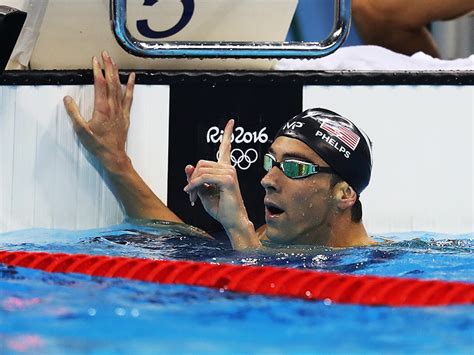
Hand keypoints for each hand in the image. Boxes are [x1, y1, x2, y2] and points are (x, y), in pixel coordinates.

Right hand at [63, 51, 134, 170]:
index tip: (94, 60)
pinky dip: (131, 86)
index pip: (100, 85)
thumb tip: (67, 99)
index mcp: (102, 109)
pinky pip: (129, 97)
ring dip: (117, 73)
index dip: (97, 71)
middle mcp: (113, 107)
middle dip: (108, 66)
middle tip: (105, 54)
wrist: (113, 155)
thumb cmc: (98, 144)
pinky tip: (132, 77)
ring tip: (114, 61)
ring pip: (120, 87)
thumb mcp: (81, 130)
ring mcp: (120, 110)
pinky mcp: (125, 114)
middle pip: (111, 82)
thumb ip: (74, 113)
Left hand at [184, 120, 260, 248]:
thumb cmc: (220, 208)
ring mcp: (230, 173)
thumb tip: (188, 165)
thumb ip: (195, 178)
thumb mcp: (202, 191)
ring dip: (192, 185)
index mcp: (225, 169)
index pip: (226, 148)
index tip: (231, 121)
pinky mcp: (228, 180)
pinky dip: (194, 185)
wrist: (231, 221)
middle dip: (192, 179)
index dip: (227, 133)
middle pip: (201, 163)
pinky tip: (191, 194)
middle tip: (190, 194)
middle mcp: (229, 168)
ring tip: (192, 197)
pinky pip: (204, 178)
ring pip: (200, 171)